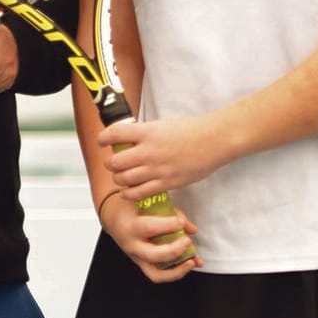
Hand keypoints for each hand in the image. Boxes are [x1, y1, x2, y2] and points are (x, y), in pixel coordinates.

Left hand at [97, 113, 229, 200]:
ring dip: (119, 179)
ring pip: (124, 180)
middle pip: (115, 162)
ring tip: (122, 177)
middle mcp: (149, 150)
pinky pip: (139, 193)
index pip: (114, 134)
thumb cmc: (192, 129)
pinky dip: (130, 193)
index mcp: (147, 132)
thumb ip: (145, 134)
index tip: (102, 142)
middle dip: (110, 164)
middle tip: (114, 164)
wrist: (215, 139)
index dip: (103, 139)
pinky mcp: (167, 183)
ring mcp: (157, 168)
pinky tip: (130, 190)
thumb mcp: (163, 125)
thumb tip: (128, 140)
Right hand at [99, 192, 199, 282]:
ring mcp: (137, 259)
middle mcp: (132, 246)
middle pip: (153, 255)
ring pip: (156, 274)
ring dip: (177, 270)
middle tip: (187, 241)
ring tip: (192, 261)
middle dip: (173, 250)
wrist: (114, 219)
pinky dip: (177, 272)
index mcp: (130, 228)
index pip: (149, 228)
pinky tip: (191, 263)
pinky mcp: (144, 265)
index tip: (180, 221)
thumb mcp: (146, 203)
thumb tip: (191, 228)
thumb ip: (170, 213)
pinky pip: (160, 275)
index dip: (167, 225)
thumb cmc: (131, 208)